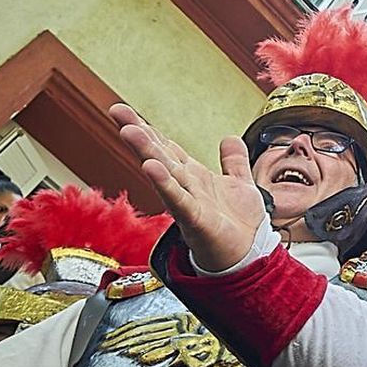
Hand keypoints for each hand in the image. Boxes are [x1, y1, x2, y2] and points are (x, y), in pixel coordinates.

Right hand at [111, 105, 266, 272]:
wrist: (249, 257)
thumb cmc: (239, 226)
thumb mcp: (239, 184)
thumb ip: (233, 161)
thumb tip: (229, 138)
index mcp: (193, 176)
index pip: (166, 146)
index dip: (147, 128)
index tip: (122, 110)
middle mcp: (186, 187)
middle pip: (159, 154)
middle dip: (139, 132)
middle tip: (117, 111)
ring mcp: (188, 202)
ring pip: (165, 173)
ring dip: (147, 152)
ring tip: (130, 132)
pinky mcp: (196, 220)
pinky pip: (179, 200)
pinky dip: (165, 185)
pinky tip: (152, 170)